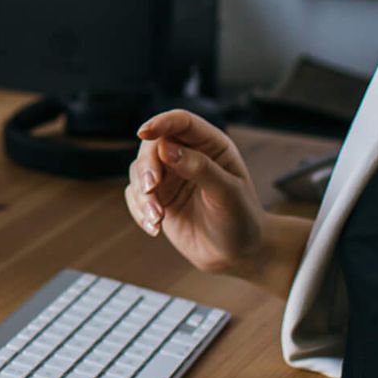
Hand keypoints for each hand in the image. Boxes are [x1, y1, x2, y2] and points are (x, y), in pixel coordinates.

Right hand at [124, 110, 268, 277]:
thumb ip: (200, 168)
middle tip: (151, 188)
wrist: (238, 254)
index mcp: (211, 145)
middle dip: (147, 166)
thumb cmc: (241, 220)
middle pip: (153, 145)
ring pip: (140, 170)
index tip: (144, 133)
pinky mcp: (158, 197)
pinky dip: (139, 210)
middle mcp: (187, 155)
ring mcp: (170, 176)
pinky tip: (154, 228)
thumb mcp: (227, 193)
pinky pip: (135, 195)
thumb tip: (166, 148)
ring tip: (157, 219)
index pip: (181, 122)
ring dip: (143, 194)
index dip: (161, 122)